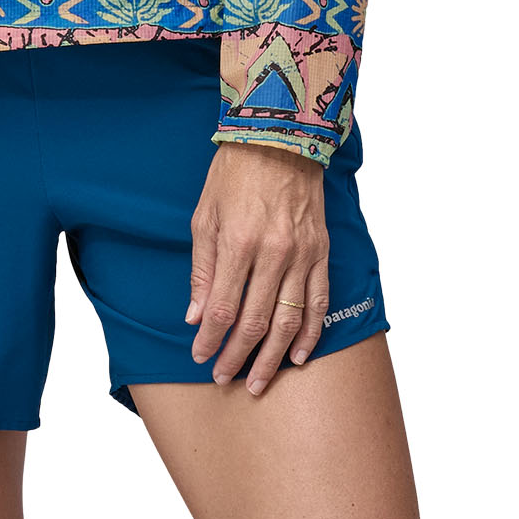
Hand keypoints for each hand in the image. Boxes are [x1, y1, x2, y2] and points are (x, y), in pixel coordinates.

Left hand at [187, 142, 331, 395]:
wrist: (280, 137)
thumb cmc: (234, 172)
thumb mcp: (205, 215)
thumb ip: (202, 268)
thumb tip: (196, 315)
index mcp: (238, 242)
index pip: (223, 307)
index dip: (210, 338)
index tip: (199, 355)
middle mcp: (273, 253)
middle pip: (255, 321)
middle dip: (237, 355)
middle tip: (225, 378)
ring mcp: (302, 254)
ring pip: (289, 320)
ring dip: (272, 356)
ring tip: (258, 381)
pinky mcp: (321, 252)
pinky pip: (319, 301)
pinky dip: (310, 333)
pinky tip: (298, 355)